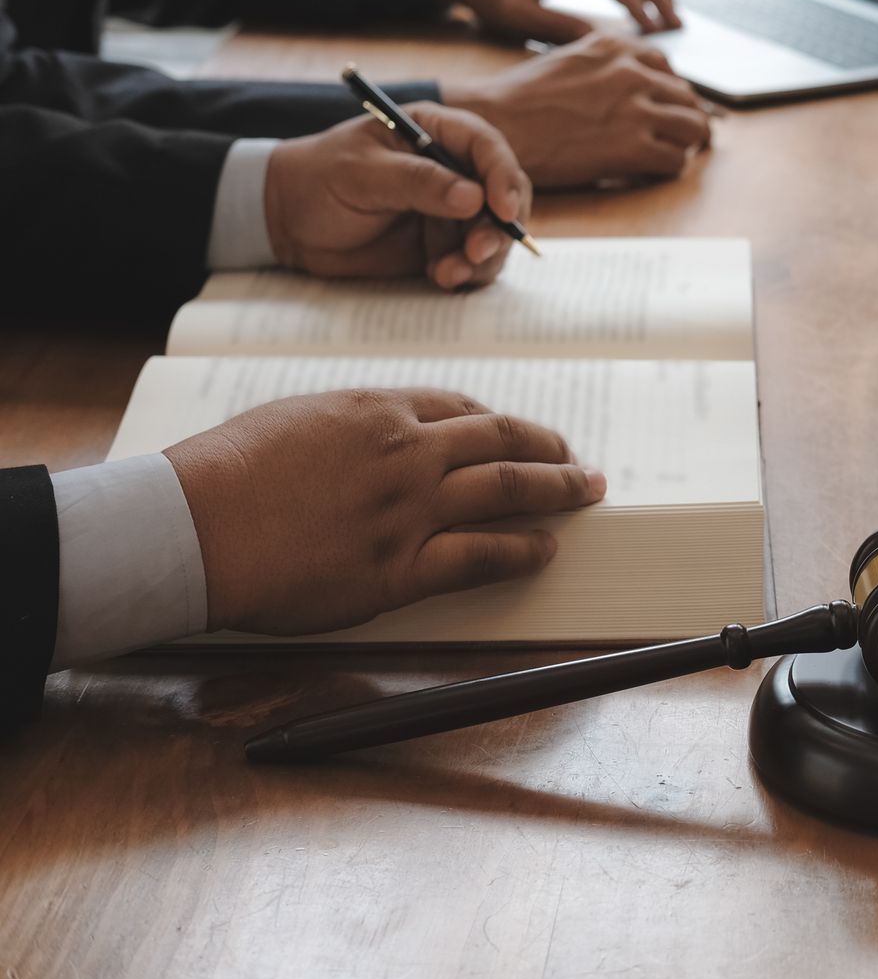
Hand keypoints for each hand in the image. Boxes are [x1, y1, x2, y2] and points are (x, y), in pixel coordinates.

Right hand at [164, 388, 606, 634]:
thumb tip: (377, 435)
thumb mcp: (295, 419)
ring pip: (507, 490)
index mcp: (377, 411)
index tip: (517, 433)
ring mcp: (409, 509)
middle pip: (501, 442)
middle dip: (549, 447)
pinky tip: (544, 549)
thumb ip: (348, 425)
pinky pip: (482, 556)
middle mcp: (406, 453)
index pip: (461, 410)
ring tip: (585, 493)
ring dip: (557, 490)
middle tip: (577, 457)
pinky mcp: (400, 568)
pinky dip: (522, 551)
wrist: (190, 525)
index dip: (498, 424)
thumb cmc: (224, 473)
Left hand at [266, 105, 531, 290]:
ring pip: (496, 233)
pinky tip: (440, 277)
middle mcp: (454, 170)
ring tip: (450, 273)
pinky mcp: (444, 244)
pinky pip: (475, 262)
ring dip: (484, 257)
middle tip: (478, 251)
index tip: (502, 210)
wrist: (288, 222)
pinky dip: (468, 274)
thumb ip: (416, 182)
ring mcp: (452, 210)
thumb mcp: (361, 173)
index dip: (503, 177)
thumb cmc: (318, 180)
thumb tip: (473, 198)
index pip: (488, 148)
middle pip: (505, 194)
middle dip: (500, 226)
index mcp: (436, 133)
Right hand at [441, 31, 710, 187]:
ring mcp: (637, 110)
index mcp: (618, 47)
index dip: (668, 92)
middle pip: (688, 97)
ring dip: (687, 143)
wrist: (497, 123)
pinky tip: (650, 172)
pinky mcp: (634, 147)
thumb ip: (607, 64)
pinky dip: (669, 169)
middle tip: (679, 137)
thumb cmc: (524, 97)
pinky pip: (676, 160)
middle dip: (686, 117)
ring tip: (673, 154)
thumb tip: (636, 83)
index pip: (668, 67)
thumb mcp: (571, 59)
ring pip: (694, 126)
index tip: (662, 108)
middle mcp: (634, 73)